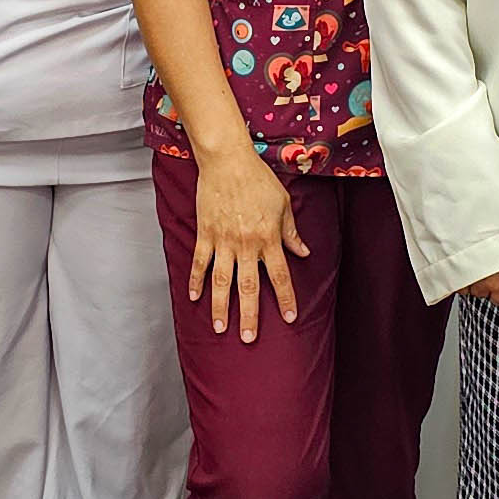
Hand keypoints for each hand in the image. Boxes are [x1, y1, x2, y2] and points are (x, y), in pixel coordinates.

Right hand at [189, 145, 309, 341]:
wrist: (227, 160)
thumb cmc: (258, 179)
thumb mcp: (283, 204)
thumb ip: (291, 232)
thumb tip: (303, 253)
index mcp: (269, 238)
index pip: (280, 276)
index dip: (286, 298)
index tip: (290, 318)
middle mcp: (246, 244)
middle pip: (249, 287)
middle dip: (250, 315)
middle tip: (248, 338)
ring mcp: (223, 241)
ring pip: (222, 281)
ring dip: (221, 306)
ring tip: (220, 328)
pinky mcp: (205, 233)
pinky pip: (200, 262)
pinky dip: (196, 281)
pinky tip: (194, 298)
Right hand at [462, 252, 498, 335]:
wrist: (485, 206)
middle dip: (497, 288)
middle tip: (496, 270)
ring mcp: (483, 279)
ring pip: (478, 291)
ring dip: (479, 281)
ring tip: (481, 261)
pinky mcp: (463, 275)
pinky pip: (460, 285)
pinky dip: (461, 279)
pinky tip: (465, 265)